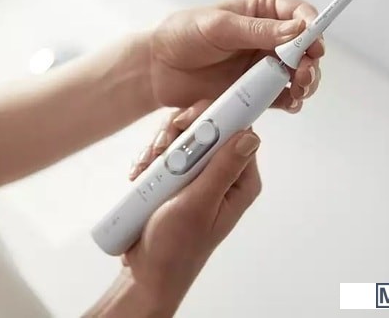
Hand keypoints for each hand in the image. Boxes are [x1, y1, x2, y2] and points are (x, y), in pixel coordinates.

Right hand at [122, 100, 261, 314]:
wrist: (148, 270)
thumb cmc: (176, 246)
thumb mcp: (199, 204)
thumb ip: (223, 169)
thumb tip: (249, 135)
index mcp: (239, 181)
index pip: (236, 131)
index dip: (212, 119)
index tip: (185, 125)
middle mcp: (222, 173)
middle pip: (205, 127)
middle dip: (176, 135)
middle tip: (159, 153)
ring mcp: (198, 174)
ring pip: (182, 137)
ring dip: (158, 149)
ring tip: (145, 171)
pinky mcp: (177, 176)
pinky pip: (165, 151)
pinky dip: (149, 159)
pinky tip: (139, 176)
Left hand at [149, 0, 323, 111]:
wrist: (157, 69)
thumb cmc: (183, 35)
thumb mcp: (218, 27)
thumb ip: (257, 30)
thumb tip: (298, 30)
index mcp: (261, 10)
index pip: (297, 12)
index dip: (312, 25)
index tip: (314, 41)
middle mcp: (268, 36)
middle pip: (305, 47)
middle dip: (310, 60)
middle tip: (303, 73)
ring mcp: (263, 65)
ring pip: (298, 73)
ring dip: (305, 82)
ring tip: (298, 89)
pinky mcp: (256, 90)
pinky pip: (281, 96)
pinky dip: (290, 101)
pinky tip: (291, 104)